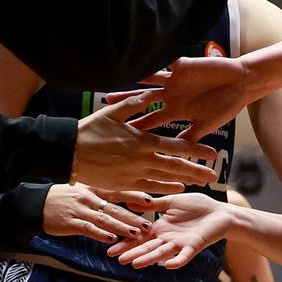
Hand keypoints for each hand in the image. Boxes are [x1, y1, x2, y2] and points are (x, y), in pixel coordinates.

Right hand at [42, 184, 151, 242]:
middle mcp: (89, 198)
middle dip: (133, 216)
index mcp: (94, 188)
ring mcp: (79, 210)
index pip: (118, 191)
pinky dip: (101, 234)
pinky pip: (88, 229)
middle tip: (149, 224)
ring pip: (104, 219)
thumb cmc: (64, 197)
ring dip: (121, 227)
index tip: (151, 200)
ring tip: (136, 234)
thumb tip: (126, 200)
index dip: (135, 195)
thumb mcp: (83, 190)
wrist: (36, 204)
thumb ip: (102, 195)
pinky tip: (112, 240)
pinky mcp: (70, 222)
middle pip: (115, 207)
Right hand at [74, 95, 219, 193]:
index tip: (213, 153)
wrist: (66, 153)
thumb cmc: (89, 130)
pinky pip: (149, 187)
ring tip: (201, 182)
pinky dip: (165, 187)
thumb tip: (154, 92)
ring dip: (184, 179)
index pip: (177, 146)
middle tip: (215, 174)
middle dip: (197, 170)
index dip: (197, 150)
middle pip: (177, 166)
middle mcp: (142, 159)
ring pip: (165, 178)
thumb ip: (136, 104)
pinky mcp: (124, 184)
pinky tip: (177, 188)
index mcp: (142, 141)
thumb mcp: (113, 113)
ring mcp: (133, 174)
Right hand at [107, 192, 231, 268]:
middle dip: (132, 252)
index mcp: (161, 228)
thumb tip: (131, 202)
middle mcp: (167, 238)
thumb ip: (154, 205)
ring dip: (149, 259)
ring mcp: (180, 244)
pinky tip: (168, 266)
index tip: (109, 244)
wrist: (221, 212)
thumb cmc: (198, 206)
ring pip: (161, 253)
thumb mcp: (172, 202)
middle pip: (147, 247)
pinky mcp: (194, 246)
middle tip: (115, 258)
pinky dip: (177, 261)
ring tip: (134, 264)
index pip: (140, 236)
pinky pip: (184, 255)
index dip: (126, 240)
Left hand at [125, 57, 255, 141]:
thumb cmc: (227, 105)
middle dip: (126, 102)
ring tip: (117, 76)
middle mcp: (172, 94)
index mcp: (176, 110)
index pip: (150, 119)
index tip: (117, 134)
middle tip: (106, 103)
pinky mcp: (182, 65)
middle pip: (143, 99)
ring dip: (133, 79)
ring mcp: (175, 79)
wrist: (241, 84)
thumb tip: (174, 154)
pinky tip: (139, 59)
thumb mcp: (207, 125)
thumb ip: (190, 137)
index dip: (135, 126)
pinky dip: (153, 60)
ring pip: (148, 79)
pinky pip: (164, 61)